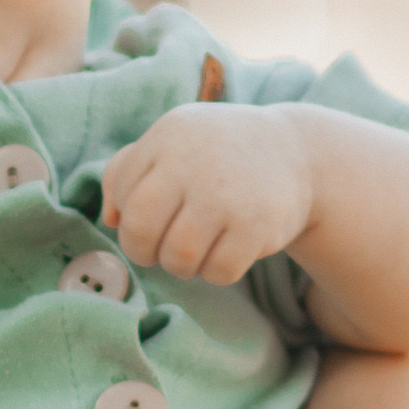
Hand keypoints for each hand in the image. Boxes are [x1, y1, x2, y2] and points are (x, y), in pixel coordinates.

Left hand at [100, 103, 314, 284]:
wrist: (296, 151)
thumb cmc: (215, 154)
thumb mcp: (170, 143)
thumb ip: (125, 172)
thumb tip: (111, 219)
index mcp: (168, 137)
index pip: (124, 195)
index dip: (131, 217)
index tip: (153, 217)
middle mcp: (195, 162)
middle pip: (140, 232)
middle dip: (144, 252)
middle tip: (161, 249)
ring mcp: (228, 195)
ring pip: (179, 258)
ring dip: (181, 266)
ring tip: (195, 250)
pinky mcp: (260, 225)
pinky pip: (219, 272)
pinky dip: (217, 272)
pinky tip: (227, 250)